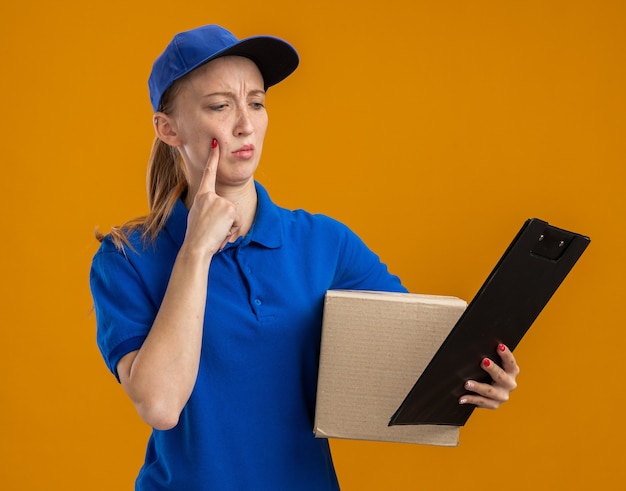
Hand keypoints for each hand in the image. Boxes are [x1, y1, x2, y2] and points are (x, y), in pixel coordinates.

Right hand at [184, 139, 240, 255]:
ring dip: (228, 226)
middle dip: (225, 220)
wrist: (196, 246)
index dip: (213, 158)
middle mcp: (211, 195)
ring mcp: (221, 201)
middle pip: (227, 204)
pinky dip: (231, 229)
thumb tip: (220, 208)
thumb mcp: (198, 215)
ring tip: (215, 231)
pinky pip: (237, 220)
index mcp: (202, 195)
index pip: (208, 173)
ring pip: (233, 214)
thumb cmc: (196, 235)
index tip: (216, 144)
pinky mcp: (230, 209)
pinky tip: (220, 232)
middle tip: (212, 228)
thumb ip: (209, 206)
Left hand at [459, 343, 519, 408]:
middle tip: (484, 362)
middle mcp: (509, 384)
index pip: (510, 362)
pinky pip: (482, 402)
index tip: (499, 346)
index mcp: (512, 371)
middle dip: (493, 369)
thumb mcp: (494, 363)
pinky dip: (471, 399)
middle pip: (501, 377)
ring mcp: (502, 396)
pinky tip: (462, 398)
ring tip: (467, 384)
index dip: (506, 354)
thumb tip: (475, 343)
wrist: (493, 392)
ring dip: (478, 387)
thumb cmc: (491, 371)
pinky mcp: (494, 404)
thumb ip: (490, 356)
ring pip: (490, 392)